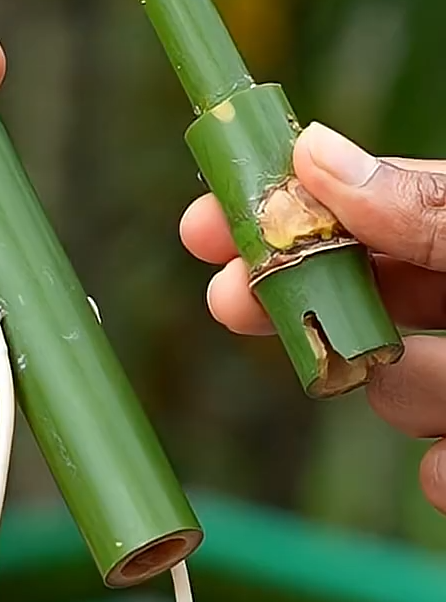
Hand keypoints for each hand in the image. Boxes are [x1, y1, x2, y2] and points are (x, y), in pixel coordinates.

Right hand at [181, 121, 445, 509]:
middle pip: (354, 296)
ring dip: (390, 389)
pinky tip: (444, 471)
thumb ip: (423, 206)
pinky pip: (438, 468)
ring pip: (393, 384)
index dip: (276, 210)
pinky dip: (437, 474)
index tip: (202, 225)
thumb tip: (312, 149)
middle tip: (228, 302)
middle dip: (292, 305)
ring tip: (408, 385)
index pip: (354, 209)